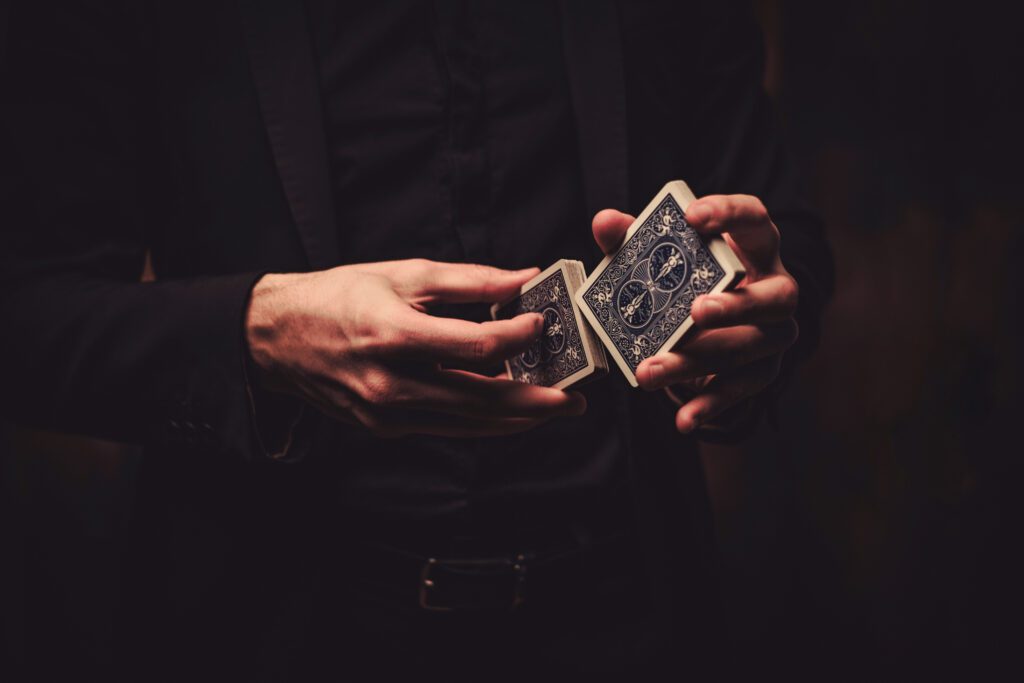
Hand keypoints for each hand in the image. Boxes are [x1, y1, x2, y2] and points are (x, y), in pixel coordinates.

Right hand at [245, 259, 586, 437]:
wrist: (277, 339)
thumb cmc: (338, 297)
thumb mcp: (402, 274)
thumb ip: (467, 280)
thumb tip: (523, 278)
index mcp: (392, 335)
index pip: (475, 345)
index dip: (518, 337)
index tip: (544, 323)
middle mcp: (390, 383)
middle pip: (480, 398)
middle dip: (535, 401)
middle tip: (575, 398)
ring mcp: (387, 413)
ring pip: (468, 423)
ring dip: (516, 418)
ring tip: (554, 409)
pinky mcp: (386, 427)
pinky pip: (447, 427)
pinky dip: (482, 420)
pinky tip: (509, 411)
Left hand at [592, 195, 798, 432]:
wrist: (709, 326)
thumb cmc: (683, 277)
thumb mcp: (654, 255)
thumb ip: (630, 236)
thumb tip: (604, 222)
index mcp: (752, 245)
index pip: (753, 218)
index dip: (728, 213)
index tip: (692, 217)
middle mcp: (776, 286)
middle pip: (774, 295)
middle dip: (738, 305)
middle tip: (695, 311)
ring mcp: (775, 332)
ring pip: (750, 347)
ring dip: (700, 361)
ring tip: (651, 371)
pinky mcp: (764, 369)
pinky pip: (742, 389)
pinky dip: (711, 405)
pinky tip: (682, 420)